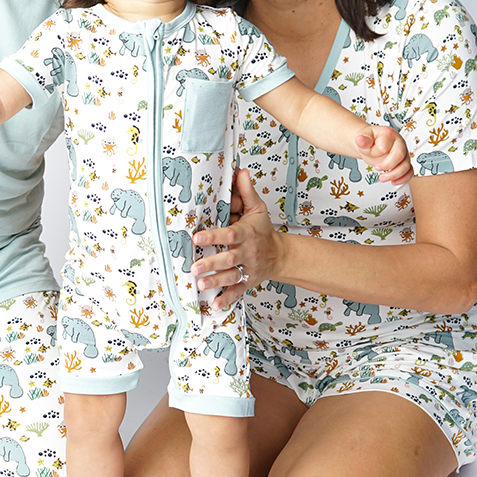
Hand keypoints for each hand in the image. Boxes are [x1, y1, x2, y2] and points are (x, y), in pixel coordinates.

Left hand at [190, 169, 279, 308]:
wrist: (280, 256)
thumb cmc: (263, 231)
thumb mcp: (258, 209)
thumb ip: (246, 192)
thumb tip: (239, 171)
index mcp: (247, 234)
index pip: (230, 235)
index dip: (214, 235)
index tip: (198, 237)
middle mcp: (247, 253)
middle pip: (229, 259)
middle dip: (212, 263)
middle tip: (195, 267)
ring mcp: (247, 269)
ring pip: (231, 277)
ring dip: (216, 281)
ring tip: (200, 283)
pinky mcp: (247, 282)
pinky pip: (237, 292)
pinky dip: (226, 300)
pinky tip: (214, 305)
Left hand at [356, 127, 412, 185]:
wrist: (370, 144)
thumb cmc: (369, 140)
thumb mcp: (364, 139)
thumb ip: (363, 140)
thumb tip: (360, 139)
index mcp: (389, 134)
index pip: (385, 145)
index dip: (377, 152)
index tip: (370, 153)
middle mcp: (399, 143)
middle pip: (400, 155)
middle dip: (387, 165)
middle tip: (377, 167)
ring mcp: (403, 153)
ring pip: (406, 165)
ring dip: (394, 175)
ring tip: (382, 178)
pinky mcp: (404, 162)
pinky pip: (409, 172)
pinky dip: (403, 179)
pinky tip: (394, 182)